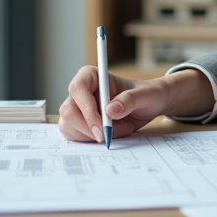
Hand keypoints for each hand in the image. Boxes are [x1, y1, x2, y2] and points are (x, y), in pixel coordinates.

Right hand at [58, 67, 214, 142]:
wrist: (149, 105)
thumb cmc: (147, 94)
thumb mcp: (145, 95)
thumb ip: (130, 100)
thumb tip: (110, 110)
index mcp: (92, 76)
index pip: (78, 88)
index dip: (86, 108)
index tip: (102, 126)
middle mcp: (81, 91)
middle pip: (68, 109)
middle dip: (86, 127)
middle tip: (105, 137)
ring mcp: (77, 108)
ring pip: (67, 124)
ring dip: (87, 135)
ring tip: (112, 132)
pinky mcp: (78, 123)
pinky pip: (72, 135)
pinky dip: (86, 140)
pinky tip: (104, 137)